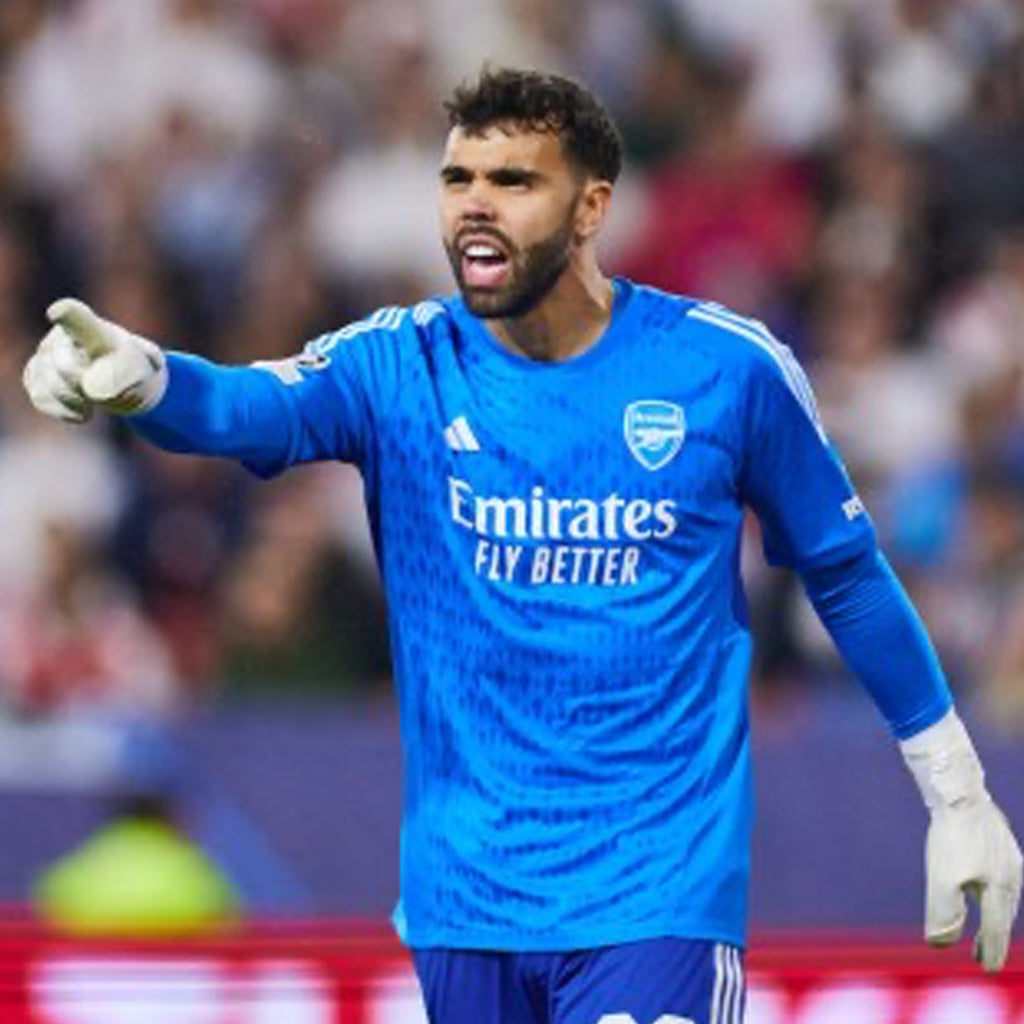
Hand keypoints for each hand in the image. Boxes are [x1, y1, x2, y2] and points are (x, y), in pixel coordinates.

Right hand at [23, 299, 166, 422]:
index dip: (66, 315)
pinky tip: (83, 411)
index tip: (58, 312)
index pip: (77, 317)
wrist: (126, 381)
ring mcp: (45, 354)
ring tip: (95, 401)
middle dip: (86, 386)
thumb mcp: (150, 364)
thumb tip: (99, 389)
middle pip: (64, 368)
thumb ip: (137, 368)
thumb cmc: (139, 366)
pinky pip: (41, 397)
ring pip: (49, 385)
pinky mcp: (36, 375)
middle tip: (106, 393)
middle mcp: (63, 336)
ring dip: (75, 400)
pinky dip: (64, 410)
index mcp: (94, 328)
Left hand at [902, 711, 1022, 970]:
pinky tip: (983, 886)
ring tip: (984, 925)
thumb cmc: (951, 836)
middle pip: (1003, 915)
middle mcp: (1011, 876)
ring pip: (1005, 896)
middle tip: (982, 956)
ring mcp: (1008, 857)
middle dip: (994, 937)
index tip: (988, 969)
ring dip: (995, 915)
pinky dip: (993, 892)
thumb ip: (944, 914)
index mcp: (1000, 890)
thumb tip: (940, 943)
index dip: (991, 951)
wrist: (958, 791)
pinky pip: (1001, 876)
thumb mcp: (942, 879)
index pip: (996, 930)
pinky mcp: (1000, 841)